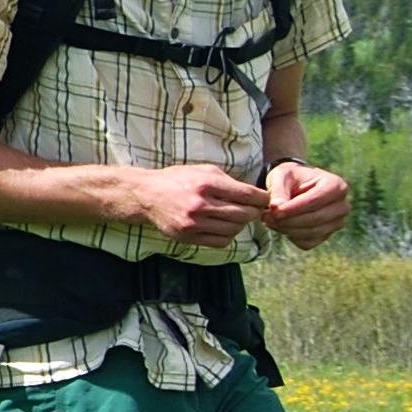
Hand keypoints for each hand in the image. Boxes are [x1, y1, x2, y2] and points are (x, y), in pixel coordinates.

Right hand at [134, 163, 274, 247]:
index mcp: (205, 183)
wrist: (147, 195)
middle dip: (254, 211)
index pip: (247, 195)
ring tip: (237, 216)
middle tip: (253, 209)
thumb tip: (256, 195)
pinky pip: (221, 241)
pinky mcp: (188, 236)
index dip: (262, 199)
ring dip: (241, 224)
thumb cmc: (178, 180)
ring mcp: (193, 223)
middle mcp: (200, 204)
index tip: (264, 200)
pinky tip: (225, 226)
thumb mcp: (203, 171)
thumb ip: (230, 182)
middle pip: (244, 214)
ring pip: (234, 229)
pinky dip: (229, 235)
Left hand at [262, 159, 351, 248]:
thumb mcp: (281, 176)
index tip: (273, 210)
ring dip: (287, 229)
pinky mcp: (326, 235)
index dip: (293, 208)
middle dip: (288, 220)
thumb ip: (278, 190)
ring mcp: (337, 222)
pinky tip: (280, 225)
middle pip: (315, 219)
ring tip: (268, 219)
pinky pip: (308, 243)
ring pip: (311, 233)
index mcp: (336, 185)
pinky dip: (291, 236)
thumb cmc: (290, 178)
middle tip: (266, 216)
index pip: (316, 201)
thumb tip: (276, 207)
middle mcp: (342, 206)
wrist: (295, 186)